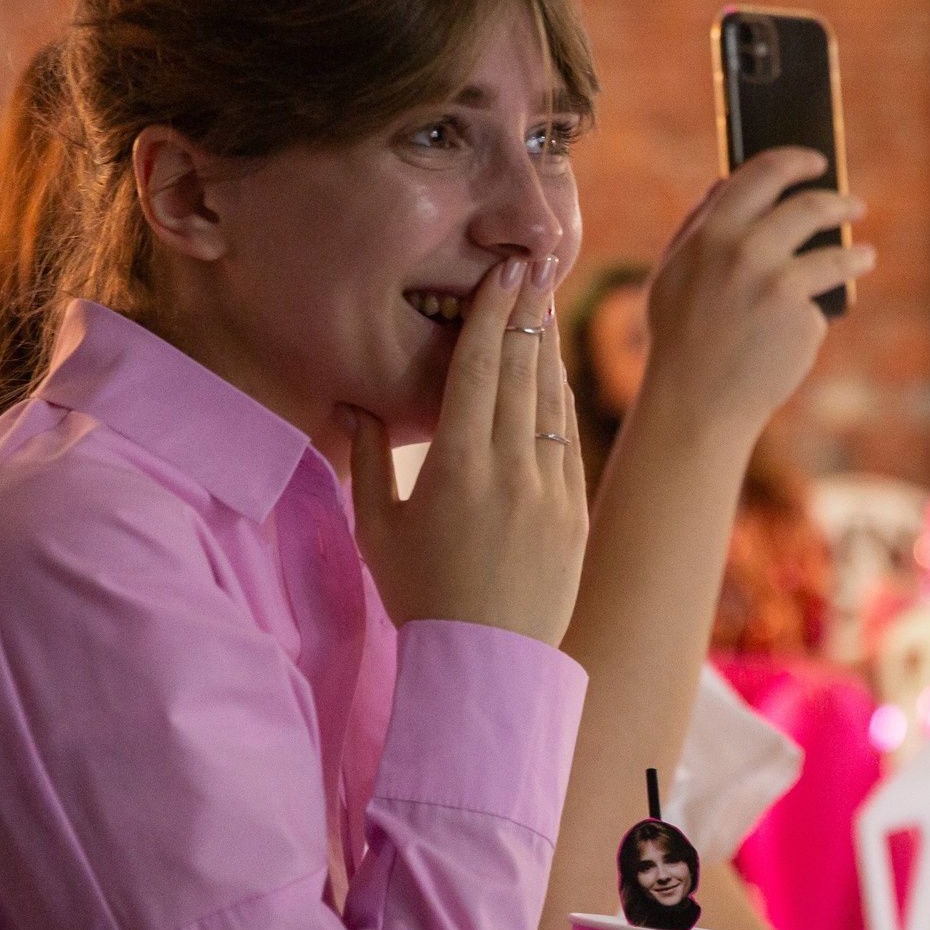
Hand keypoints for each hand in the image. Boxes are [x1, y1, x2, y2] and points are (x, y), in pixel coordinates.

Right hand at [348, 256, 587, 645]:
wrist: (489, 662)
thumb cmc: (420, 596)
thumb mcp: (378, 528)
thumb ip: (367, 459)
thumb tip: (354, 401)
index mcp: (457, 465)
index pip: (478, 369)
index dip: (490, 315)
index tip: (501, 275)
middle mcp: (511, 468)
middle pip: (522, 370)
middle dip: (526, 314)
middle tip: (531, 268)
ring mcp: (551, 488)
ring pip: (552, 399)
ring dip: (547, 349)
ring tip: (543, 307)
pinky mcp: (575, 510)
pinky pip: (569, 438)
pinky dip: (560, 399)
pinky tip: (553, 375)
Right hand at [638, 149, 874, 449]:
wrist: (696, 405)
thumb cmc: (682, 337)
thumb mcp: (673, 273)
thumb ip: (698, 225)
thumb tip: (726, 181)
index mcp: (711, 233)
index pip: (761, 174)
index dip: (793, 160)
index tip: (815, 160)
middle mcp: (746, 251)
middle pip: (809, 207)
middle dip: (839, 202)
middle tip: (854, 205)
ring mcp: (778, 285)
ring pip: (834, 255)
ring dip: (856, 252)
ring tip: (865, 255)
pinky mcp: (802, 320)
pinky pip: (818, 305)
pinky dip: (814, 314)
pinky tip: (802, 331)